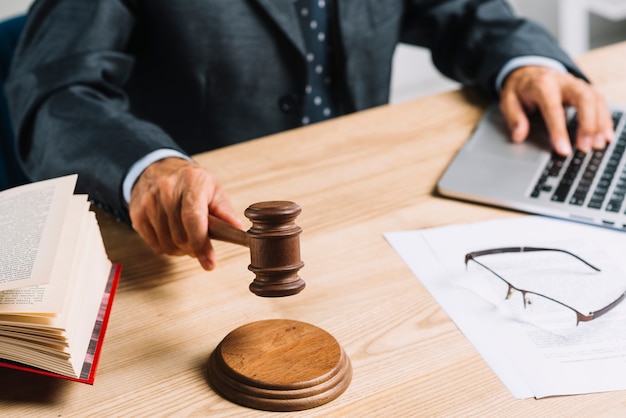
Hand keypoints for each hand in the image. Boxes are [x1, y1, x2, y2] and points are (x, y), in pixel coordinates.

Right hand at [128, 157, 242, 269]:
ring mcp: (149, 202)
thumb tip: (238, 229)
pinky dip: (167, 248)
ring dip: (181, 250)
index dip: (201, 244)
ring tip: (188, 239)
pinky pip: (154, 244)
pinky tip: (173, 237)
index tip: (210, 263)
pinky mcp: (137, 213)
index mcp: (191, 183)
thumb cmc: (190, 182)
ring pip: (167, 244)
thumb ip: (225, 211)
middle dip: (194, 249)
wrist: (158, 168)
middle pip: (180, 236)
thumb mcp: (213, 189)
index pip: (193, 218)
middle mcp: (166, 190)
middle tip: (201, 246)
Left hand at [500, 66, 613, 155]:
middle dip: (587, 125)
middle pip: (584, 99)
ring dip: (599, 124)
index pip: (554, 108)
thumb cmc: (520, 88)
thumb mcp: (508, 100)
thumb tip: (519, 136)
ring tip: (596, 145)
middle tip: (584, 148)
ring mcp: (577, 84)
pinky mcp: (585, 89)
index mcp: (543, 85)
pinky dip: (605, 120)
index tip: (563, 150)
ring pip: (596, 100)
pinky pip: (600, 102)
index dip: (559, 131)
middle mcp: (564, 82)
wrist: (528, 70)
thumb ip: (514, 118)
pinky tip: (605, 136)